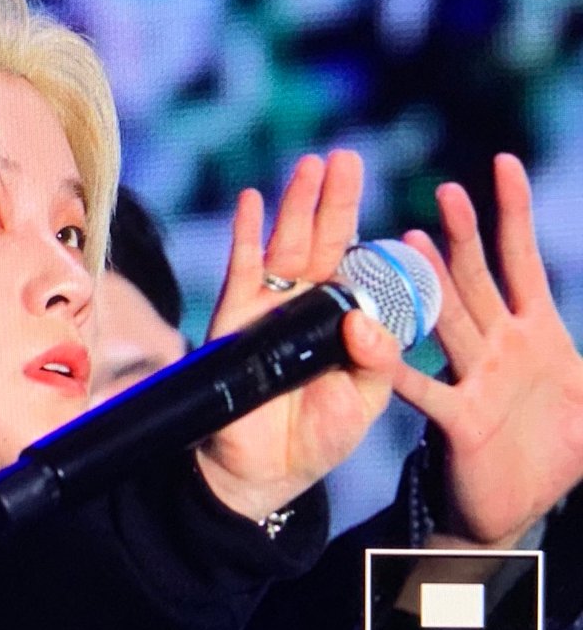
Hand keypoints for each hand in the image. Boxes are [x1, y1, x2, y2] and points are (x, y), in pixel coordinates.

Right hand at [196, 151, 400, 518]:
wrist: (264, 471)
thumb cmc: (320, 437)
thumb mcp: (365, 399)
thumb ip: (375, 359)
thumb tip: (362, 316)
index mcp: (348, 320)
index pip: (364, 267)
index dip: (375, 235)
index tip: (394, 208)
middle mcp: (310, 306)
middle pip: (326, 241)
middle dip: (336, 199)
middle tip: (346, 158)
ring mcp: (271, 308)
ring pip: (287, 245)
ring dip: (297, 204)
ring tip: (311, 166)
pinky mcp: (235, 318)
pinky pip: (241, 269)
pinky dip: (245, 234)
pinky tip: (251, 200)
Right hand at [394, 154, 582, 545]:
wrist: (518, 507)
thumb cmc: (556, 452)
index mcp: (535, 333)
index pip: (522, 259)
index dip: (513, 213)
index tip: (502, 164)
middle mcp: (497, 346)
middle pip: (477, 279)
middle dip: (463, 235)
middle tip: (445, 194)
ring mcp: (474, 378)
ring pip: (448, 321)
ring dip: (428, 285)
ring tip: (407, 244)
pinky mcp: (457, 417)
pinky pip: (424, 388)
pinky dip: (397, 365)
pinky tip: (371, 340)